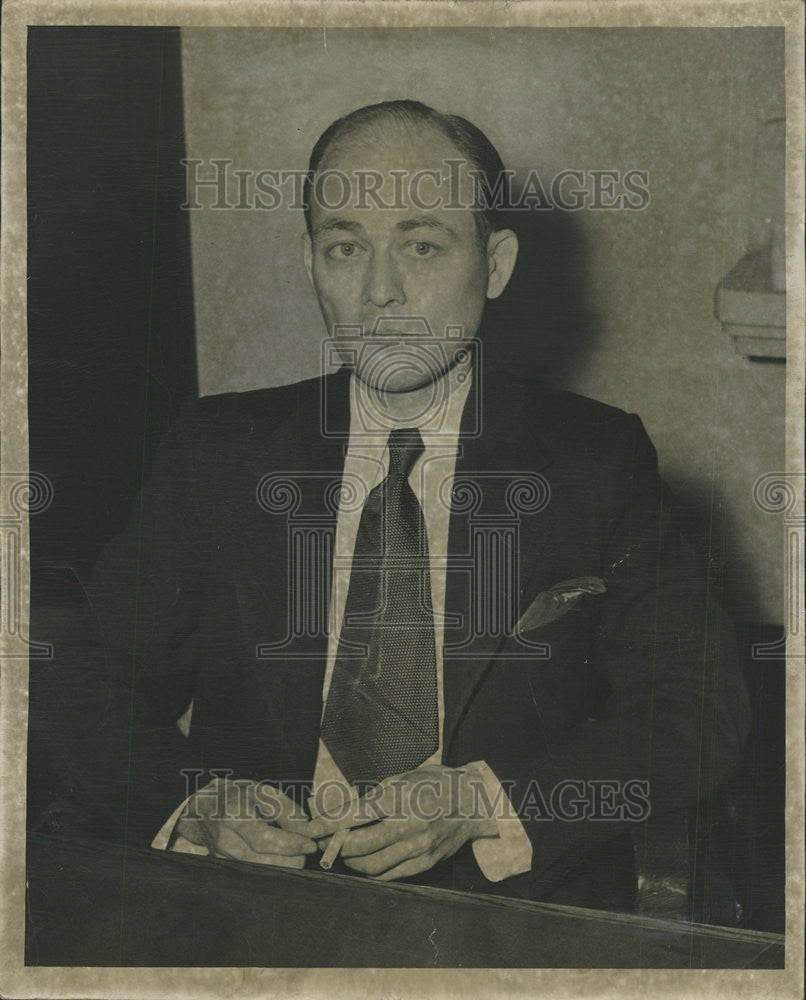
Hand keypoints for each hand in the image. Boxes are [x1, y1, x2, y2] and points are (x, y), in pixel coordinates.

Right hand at [173, 777, 317, 868]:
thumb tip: (309, 829)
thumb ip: (286, 809)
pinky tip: (282, 859)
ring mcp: (221, 855)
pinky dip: (270, 867)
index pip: (264, 838)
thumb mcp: (262, 792)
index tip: (311, 844)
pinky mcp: (223, 865)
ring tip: (298, 856)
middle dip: (290, 859)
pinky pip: (251, 870)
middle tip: (307, 851)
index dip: (290, 844)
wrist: (204, 807)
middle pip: (260, 859)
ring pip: (257, 869)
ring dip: (282, 865)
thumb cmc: (238, 796)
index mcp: (233, 815)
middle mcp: (224, 839)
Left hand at [302, 764, 498, 880]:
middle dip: (333, 846)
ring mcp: (418, 847)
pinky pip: (389, 875)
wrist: (475, 802)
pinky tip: (363, 862)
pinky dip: (370, 871)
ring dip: (348, 862)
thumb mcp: (405, 777)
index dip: (327, 825)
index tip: (309, 830)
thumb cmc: (436, 783)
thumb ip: (376, 795)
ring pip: (370, 866)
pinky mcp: (425, 864)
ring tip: (341, 853)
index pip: (354, 815)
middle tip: (322, 843)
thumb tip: (345, 814)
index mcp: (401, 798)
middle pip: (358, 845)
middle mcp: (409, 825)